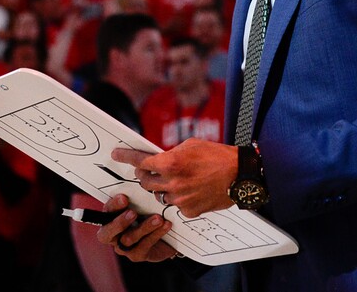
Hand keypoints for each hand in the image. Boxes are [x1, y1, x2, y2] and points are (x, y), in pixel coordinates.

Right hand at [96, 193, 176, 261]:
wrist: (164, 237)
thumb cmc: (148, 216)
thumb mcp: (141, 206)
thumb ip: (136, 199)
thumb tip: (141, 184)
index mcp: (110, 220)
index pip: (106, 212)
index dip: (113, 206)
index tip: (124, 198)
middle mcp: (114, 236)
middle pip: (106, 233)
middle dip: (119, 222)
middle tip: (133, 213)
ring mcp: (124, 248)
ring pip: (128, 239)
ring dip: (144, 227)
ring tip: (157, 219)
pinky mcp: (137, 255)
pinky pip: (144, 245)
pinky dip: (156, 234)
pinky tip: (165, 225)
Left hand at [112, 138, 236, 217]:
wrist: (239, 174)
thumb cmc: (216, 156)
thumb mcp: (190, 145)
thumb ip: (170, 154)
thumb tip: (157, 159)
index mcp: (170, 162)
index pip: (140, 161)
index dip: (125, 157)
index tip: (116, 154)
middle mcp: (172, 182)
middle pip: (145, 182)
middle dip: (145, 175)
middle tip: (151, 170)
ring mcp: (180, 199)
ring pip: (160, 195)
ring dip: (163, 188)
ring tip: (179, 180)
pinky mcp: (189, 211)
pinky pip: (176, 205)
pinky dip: (180, 198)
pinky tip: (192, 190)